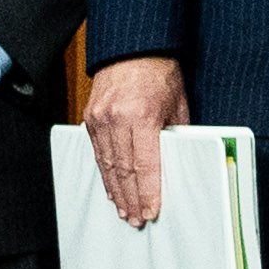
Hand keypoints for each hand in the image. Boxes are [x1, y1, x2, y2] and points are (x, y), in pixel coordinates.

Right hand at [84, 55, 186, 222]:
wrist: (133, 49)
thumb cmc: (161, 75)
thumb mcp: (178, 105)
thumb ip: (176, 135)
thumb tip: (177, 163)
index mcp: (142, 116)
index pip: (146, 164)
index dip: (148, 192)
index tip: (151, 211)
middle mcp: (117, 119)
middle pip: (124, 170)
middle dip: (131, 198)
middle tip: (136, 220)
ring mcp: (99, 119)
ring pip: (107, 165)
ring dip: (116, 191)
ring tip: (123, 210)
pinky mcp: (90, 118)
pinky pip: (98, 153)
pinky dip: (105, 173)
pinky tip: (111, 188)